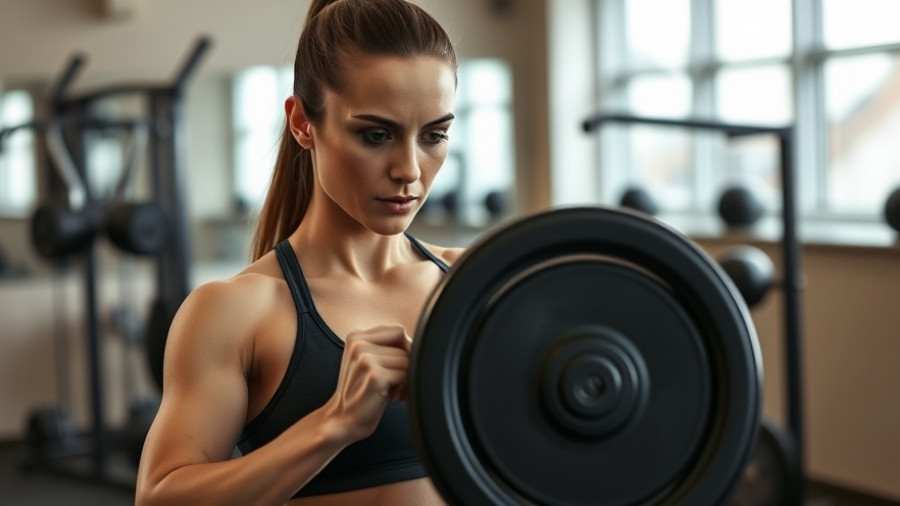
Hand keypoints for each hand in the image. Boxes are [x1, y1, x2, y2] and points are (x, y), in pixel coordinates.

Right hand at [325, 324, 411, 441]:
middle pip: (404, 345)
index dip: (404, 350)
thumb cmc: (360, 391)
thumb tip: (414, 340)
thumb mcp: (366, 361)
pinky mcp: (375, 375)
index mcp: (355, 336)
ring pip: (407, 360)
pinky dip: (405, 388)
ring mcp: (365, 359)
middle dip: (406, 366)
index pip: (397, 331)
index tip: (395, 368)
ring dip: (406, 379)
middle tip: (395, 384)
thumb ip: (384, 345)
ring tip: (392, 391)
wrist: (342, 419)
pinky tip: (392, 397)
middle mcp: (358, 344)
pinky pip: (406, 374)